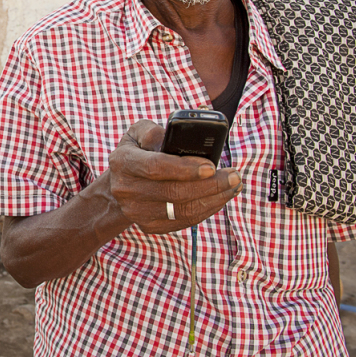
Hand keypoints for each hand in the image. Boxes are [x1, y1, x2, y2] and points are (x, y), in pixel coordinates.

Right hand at [106, 119, 241, 233]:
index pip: (156, 167)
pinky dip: (206, 210)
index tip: (211, 166)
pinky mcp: (149, 225)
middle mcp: (126, 189)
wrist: (121, 182)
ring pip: (182, 210)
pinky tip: (219, 198)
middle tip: (234, 176)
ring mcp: (136, 211)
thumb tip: (175, 140)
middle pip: (174, 192)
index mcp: (123, 161)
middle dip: (210, 185)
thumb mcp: (138, 133)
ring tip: (233, 186)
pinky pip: (183, 221)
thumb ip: (153, 130)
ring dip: (214, 199)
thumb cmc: (138, 152)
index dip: (185, 168)